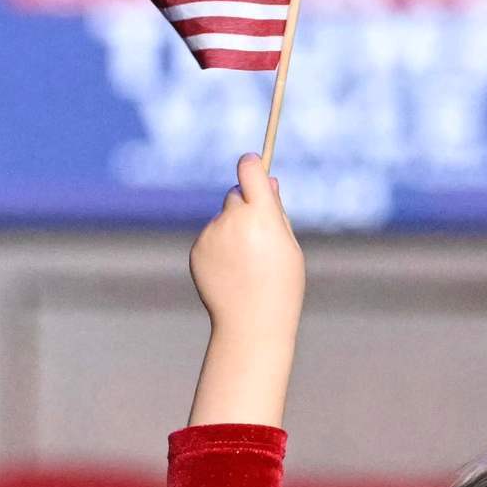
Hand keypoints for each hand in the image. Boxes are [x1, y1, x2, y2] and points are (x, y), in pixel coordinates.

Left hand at [190, 153, 303, 337]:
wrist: (251, 322)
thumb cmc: (280, 284)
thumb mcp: (288, 244)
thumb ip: (276, 211)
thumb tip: (268, 181)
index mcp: (261, 216)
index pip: (249, 171)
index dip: (251, 165)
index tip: (252, 164)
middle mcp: (233, 220)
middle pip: (235, 195)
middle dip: (245, 206)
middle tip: (258, 235)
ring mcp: (212, 235)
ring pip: (222, 219)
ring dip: (232, 230)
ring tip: (246, 264)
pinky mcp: (197, 250)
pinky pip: (210, 238)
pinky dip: (219, 248)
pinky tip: (230, 272)